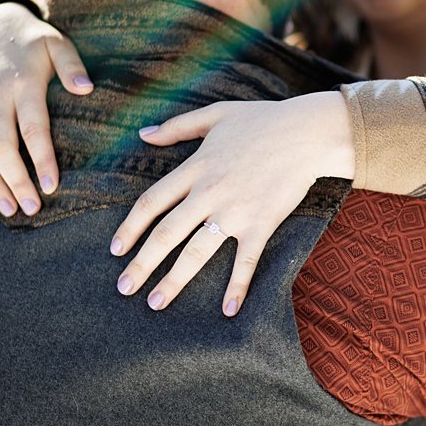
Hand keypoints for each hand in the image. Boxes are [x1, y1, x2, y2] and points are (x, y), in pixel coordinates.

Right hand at [0, 2, 92, 214]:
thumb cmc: (34, 42)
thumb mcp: (57, 43)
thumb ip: (72, 66)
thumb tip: (86, 89)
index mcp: (21, 85)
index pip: (32, 128)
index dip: (42, 158)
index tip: (53, 186)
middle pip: (0, 147)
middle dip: (15, 180)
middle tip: (33, 209)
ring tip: (11, 210)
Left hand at [110, 92, 353, 315]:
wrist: (309, 133)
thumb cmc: (265, 120)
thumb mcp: (216, 114)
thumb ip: (177, 126)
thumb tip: (142, 135)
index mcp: (196, 168)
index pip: (152, 203)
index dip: (130, 228)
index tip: (116, 250)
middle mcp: (209, 193)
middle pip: (166, 234)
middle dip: (142, 264)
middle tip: (124, 288)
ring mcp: (235, 211)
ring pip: (196, 252)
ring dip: (174, 280)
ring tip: (155, 303)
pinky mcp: (262, 223)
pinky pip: (246, 260)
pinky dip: (237, 286)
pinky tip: (228, 310)